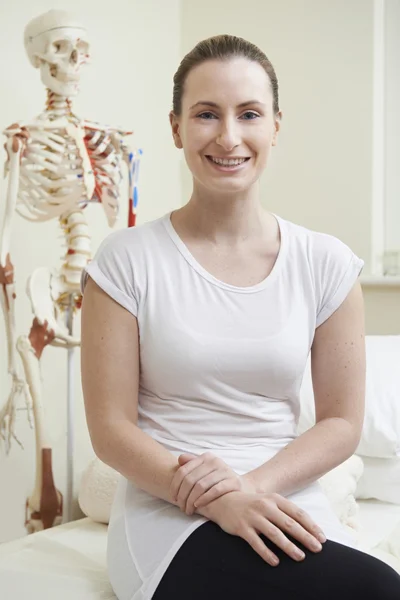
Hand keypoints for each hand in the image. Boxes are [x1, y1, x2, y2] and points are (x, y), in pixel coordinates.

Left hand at [170, 452, 255, 515]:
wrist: (241, 488)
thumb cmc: (218, 481)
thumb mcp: (204, 471)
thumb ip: (192, 465)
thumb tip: (179, 459)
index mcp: (205, 457)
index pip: (183, 471)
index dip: (175, 486)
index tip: (173, 498)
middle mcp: (214, 461)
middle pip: (190, 480)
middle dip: (183, 496)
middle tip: (181, 507)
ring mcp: (225, 470)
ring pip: (200, 486)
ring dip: (191, 500)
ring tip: (188, 510)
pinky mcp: (233, 481)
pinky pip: (215, 490)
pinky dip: (204, 499)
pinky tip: (198, 506)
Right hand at [197, 491, 326, 566]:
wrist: (224, 500)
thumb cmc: (252, 504)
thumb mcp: (269, 502)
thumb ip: (285, 512)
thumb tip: (308, 529)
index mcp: (275, 499)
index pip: (298, 513)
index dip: (311, 526)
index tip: (322, 538)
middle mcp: (265, 506)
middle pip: (289, 524)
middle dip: (305, 537)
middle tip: (317, 549)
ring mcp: (253, 517)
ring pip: (275, 534)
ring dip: (289, 546)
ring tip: (300, 557)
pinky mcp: (242, 527)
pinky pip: (256, 543)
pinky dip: (267, 553)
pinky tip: (275, 562)